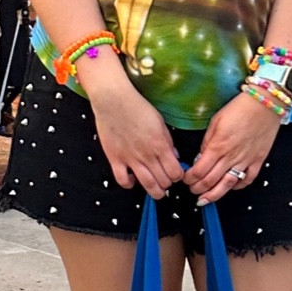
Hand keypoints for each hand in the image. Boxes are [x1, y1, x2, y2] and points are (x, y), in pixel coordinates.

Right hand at [86, 73, 182, 199]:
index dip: (178, 175)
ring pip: (147, 185)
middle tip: (165, 178)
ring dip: (154, 190)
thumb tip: (174, 156)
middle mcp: (147, 156)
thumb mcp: (160, 122)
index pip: (176, 173)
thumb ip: (168, 141)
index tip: (176, 172)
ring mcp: (130, 159)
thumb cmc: (137, 107)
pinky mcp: (115, 159)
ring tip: (156, 188)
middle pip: (164, 182)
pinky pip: (123, 180)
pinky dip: (129, 184)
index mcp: (160, 146)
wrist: (113, 100)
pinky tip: (132, 179)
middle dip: (168, 183)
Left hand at [185, 92, 282, 205]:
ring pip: (227, 185)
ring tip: (206, 199)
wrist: (265, 104)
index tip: (186, 179)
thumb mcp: (215, 121)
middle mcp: (231, 156)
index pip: (199, 170)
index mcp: (218, 145)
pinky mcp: (258, 160)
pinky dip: (238, 187)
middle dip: (198, 189)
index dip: (189, 178)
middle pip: (210, 181)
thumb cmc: (240, 108)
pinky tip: (230, 187)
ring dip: (214, 195)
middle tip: (193, 190)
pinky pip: (247, 179)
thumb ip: (207, 142)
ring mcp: (245, 160)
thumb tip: (201, 156)